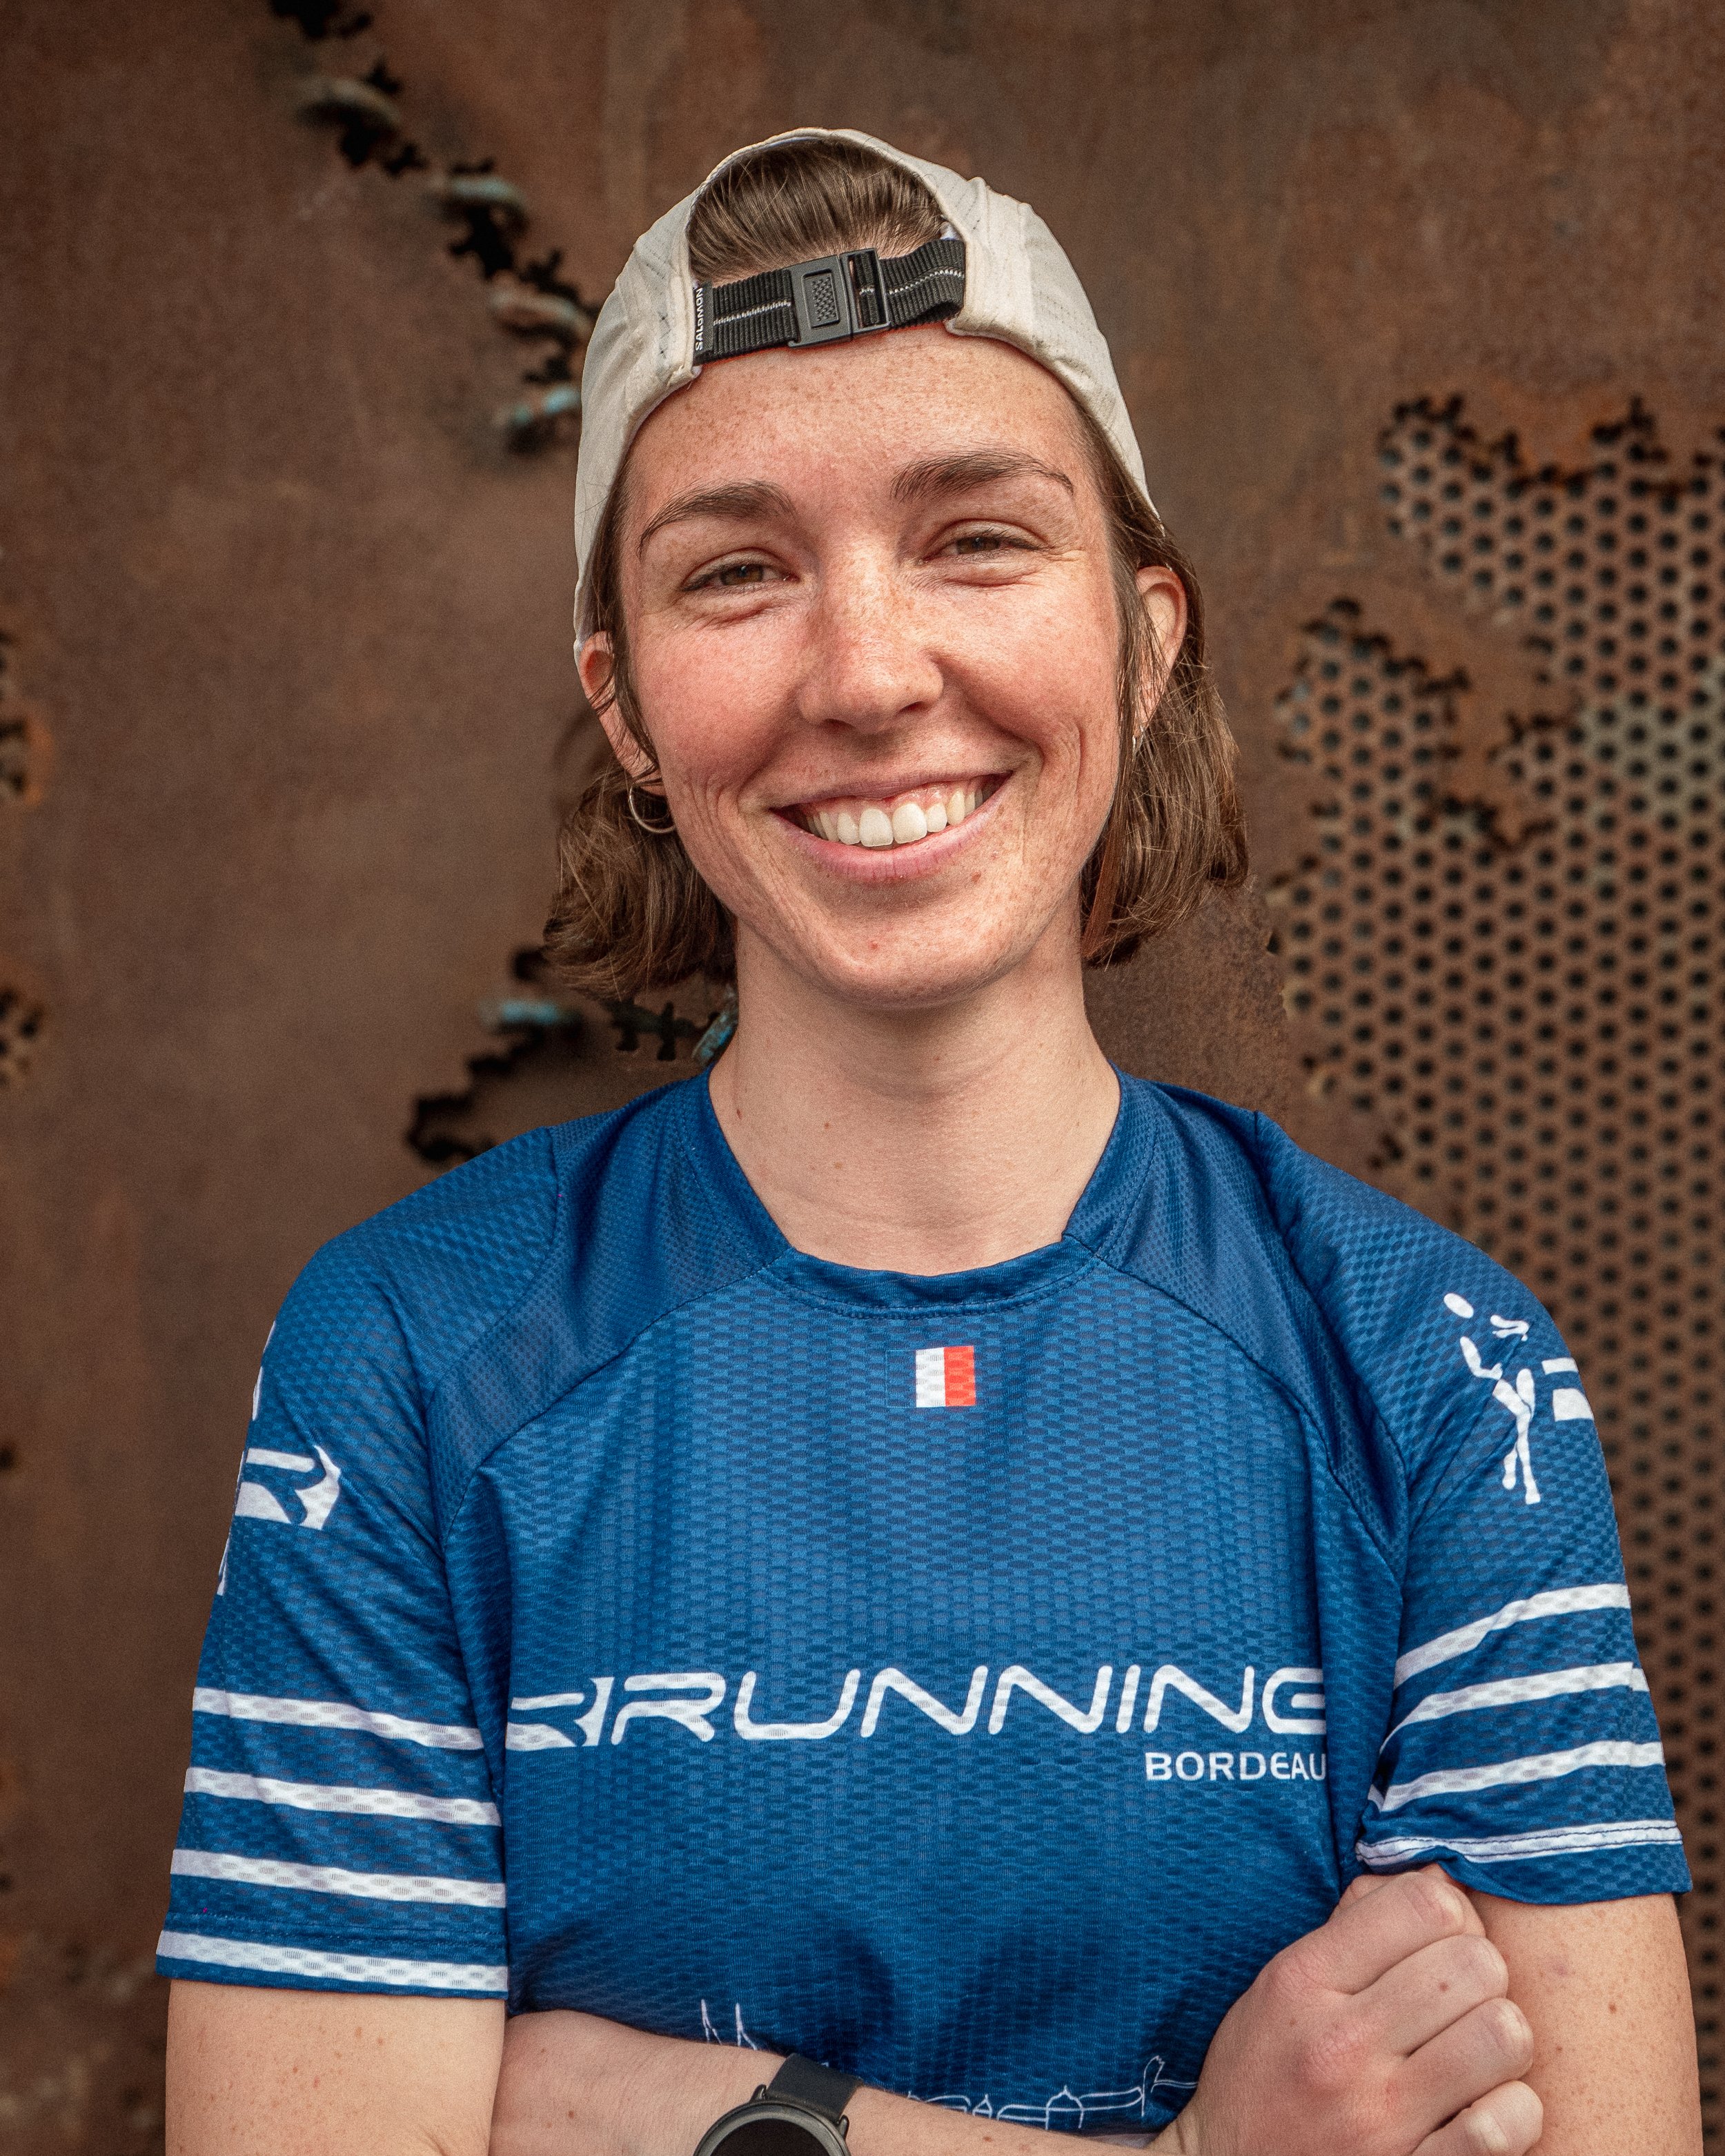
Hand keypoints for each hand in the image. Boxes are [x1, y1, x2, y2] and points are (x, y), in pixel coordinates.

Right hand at [1154, 1868, 1540, 2155]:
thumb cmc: (1263, 2078)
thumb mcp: (1279, 1987)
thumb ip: (1351, 1929)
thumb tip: (1438, 1880)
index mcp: (1302, 1982)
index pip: (1424, 1903)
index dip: (1449, 1913)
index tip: (1437, 1941)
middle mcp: (1340, 2044)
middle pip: (1475, 1963)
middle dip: (1481, 1974)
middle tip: (1458, 2000)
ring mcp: (1381, 2118)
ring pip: (1505, 2034)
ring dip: (1501, 2040)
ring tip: (1474, 2052)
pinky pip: (1509, 2123)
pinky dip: (1513, 2111)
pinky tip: (1484, 2109)